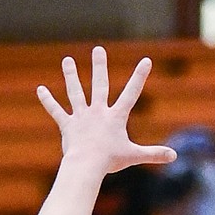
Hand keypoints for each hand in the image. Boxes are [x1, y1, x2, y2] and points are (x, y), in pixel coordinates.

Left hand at [37, 46, 177, 174]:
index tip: (146, 61)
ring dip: (71, 76)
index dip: (140, 77)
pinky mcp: (67, 125)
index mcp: (115, 116)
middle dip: (99, 66)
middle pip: (99, 85)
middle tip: (98, 49)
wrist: (86, 165)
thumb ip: (153, 154)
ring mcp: (81, 117)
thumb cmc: (110, 160)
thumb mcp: (134, 156)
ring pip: (75, 92)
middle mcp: (98, 111)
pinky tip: (40, 90)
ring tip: (67, 61)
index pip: (131, 93)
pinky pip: (56, 111)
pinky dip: (48, 101)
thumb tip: (174, 156)